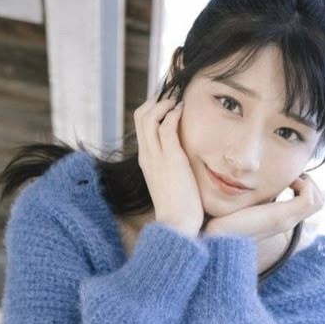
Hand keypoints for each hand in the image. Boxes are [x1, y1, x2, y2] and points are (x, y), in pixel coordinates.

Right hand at [133, 93, 203, 236]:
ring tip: (178, 102)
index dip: (152, 109)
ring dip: (164, 103)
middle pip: (140, 115)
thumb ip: (171, 166)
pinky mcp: (171, 158)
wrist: (177, 225)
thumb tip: (182, 157)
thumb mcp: (170, 182)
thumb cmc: (178, 208)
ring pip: (149, 116)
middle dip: (157, 100)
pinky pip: (167, 126)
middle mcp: (147, 155)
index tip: (169, 104)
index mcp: (146, 160)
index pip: (140, 125)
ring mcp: (157, 156)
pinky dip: (174, 113)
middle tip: (174, 98)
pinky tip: (183, 111)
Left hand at [203, 172, 323, 271]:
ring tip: (289, 178)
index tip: (285, 175)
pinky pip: (309, 198)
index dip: (303, 184)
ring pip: (317, 200)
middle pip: (318, 201)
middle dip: (309, 181)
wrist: (214, 237)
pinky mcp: (280, 218)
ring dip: (308, 182)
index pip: (308, 202)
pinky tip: (286, 180)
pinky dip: (303, 183)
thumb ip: (248, 193)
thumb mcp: (240, 202)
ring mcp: (285, 220)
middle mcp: (286, 221)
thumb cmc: (220, 221)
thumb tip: (242, 177)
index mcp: (278, 218)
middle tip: (289, 175)